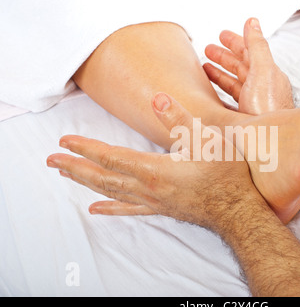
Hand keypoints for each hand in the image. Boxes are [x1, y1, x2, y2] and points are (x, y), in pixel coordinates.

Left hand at [46, 93, 257, 230]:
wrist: (239, 209)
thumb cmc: (225, 173)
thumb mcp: (205, 139)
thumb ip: (178, 118)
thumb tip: (156, 96)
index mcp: (155, 169)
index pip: (111, 157)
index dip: (86, 148)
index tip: (65, 142)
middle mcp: (148, 187)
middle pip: (103, 177)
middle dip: (76, 167)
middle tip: (52, 162)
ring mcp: (153, 201)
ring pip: (112, 193)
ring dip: (87, 183)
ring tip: (67, 177)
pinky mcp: (162, 208)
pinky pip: (129, 210)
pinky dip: (111, 209)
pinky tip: (97, 209)